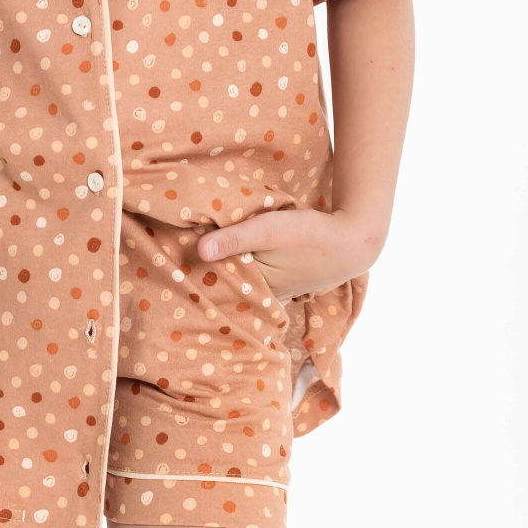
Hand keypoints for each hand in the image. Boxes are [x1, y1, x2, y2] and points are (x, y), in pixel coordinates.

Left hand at [195, 207, 383, 304]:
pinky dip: (244, 272)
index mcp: (257, 289)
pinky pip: (256, 281)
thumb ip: (235, 238)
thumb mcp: (268, 229)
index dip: (195, 268)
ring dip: (226, 271)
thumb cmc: (310, 234)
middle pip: (228, 284)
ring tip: (198, 257)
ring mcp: (276, 293)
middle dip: (208, 271)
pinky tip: (232, 260)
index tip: (175, 254)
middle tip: (180, 253)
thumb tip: (199, 250)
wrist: (352, 241)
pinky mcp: (284, 284)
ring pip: (242, 283)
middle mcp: (265, 297)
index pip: (216, 281)